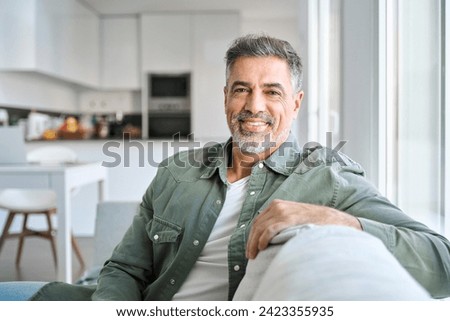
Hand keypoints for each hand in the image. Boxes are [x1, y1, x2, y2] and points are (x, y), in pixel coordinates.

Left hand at [246, 199, 361, 258]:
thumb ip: (281, 222)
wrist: (332, 219)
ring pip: (260, 228)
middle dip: (250, 241)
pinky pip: (270, 229)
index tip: (250, 248)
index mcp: (277, 204)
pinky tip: (262, 247)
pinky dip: (263, 239)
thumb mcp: (293, 217)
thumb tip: (267, 237)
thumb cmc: (313, 222)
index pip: (258, 221)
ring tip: (254, 255)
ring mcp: (283, 211)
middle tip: (250, 255)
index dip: (252, 235)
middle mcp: (277, 206)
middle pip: (257, 225)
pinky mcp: (289, 219)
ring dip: (254, 243)